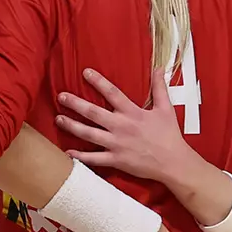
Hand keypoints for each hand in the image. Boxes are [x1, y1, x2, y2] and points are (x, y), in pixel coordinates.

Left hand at [55, 68, 204, 184]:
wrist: (173, 163)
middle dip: (75, 103)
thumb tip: (158, 68)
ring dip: (72, 126)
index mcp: (132, 113)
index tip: (85, 72)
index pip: (112, 93)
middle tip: (61, 96)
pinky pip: (94, 159)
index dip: (98, 82)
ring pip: (89, 134)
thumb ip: (159, 88)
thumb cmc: (170, 136)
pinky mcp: (116, 160)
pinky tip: (67, 153)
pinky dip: (80, 157)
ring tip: (58, 119)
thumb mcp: (166, 108)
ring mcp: (117, 144)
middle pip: (93, 112)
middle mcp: (121, 127)